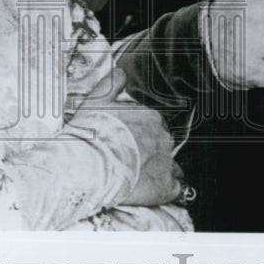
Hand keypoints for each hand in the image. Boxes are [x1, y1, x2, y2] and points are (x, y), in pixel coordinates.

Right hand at [85, 68, 182, 206]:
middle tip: (131, 160)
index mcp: (150, 116)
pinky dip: (167, 190)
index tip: (127, 141)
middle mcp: (163, 137)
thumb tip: (121, 72)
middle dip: (151, 151)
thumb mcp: (97, 99)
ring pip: (173, 166)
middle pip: (163, 144)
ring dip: (161, 170)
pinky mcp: (165, 187)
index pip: (153, 124)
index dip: (140, 134)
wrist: (87, 165)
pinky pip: (175, 189)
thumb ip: (112, 82)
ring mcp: (166, 162)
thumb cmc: (90, 132)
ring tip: (142, 179)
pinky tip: (153, 191)